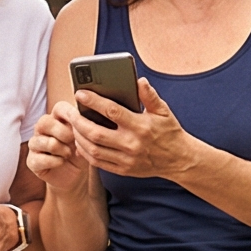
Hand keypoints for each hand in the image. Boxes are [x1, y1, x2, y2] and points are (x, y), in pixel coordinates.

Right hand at [29, 107, 91, 187]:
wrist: (76, 175)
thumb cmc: (80, 152)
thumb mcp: (86, 139)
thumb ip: (84, 128)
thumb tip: (85, 121)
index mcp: (56, 119)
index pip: (59, 108)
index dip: (70, 114)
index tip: (81, 123)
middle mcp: (42, 129)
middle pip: (45, 122)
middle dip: (63, 132)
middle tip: (75, 141)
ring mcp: (35, 144)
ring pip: (43, 141)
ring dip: (60, 149)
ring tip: (69, 154)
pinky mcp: (32, 161)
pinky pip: (40, 159)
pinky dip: (55, 161)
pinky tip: (61, 162)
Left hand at [68, 77, 194, 179]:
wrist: (179, 160)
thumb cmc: (169, 132)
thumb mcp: (163, 111)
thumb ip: (149, 96)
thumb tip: (139, 80)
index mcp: (141, 126)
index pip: (112, 111)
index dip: (94, 101)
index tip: (80, 93)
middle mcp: (132, 144)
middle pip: (96, 133)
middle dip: (79, 122)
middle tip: (71, 113)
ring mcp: (127, 159)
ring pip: (93, 149)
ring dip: (79, 138)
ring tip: (74, 127)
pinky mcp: (124, 170)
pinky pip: (98, 162)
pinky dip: (86, 152)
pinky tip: (81, 142)